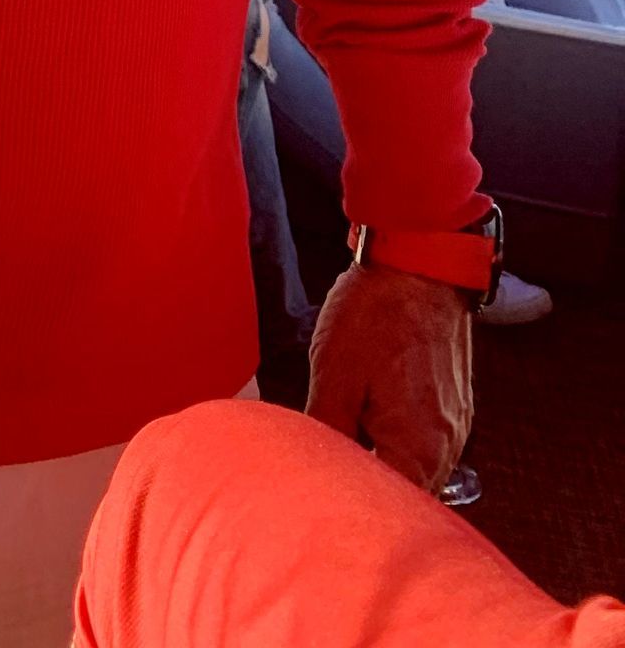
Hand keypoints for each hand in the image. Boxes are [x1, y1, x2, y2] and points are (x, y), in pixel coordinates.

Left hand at [305, 260, 471, 491]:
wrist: (420, 263)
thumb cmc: (376, 316)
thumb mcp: (334, 376)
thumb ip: (327, 433)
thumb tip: (313, 470)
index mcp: (417, 449)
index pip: (387, 508)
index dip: (352, 506)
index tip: (320, 491)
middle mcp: (447, 447)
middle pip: (406, 492)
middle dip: (368, 484)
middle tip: (326, 469)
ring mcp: (456, 425)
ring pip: (416, 465)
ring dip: (383, 459)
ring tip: (346, 439)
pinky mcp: (455, 404)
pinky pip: (425, 439)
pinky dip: (398, 438)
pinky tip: (371, 416)